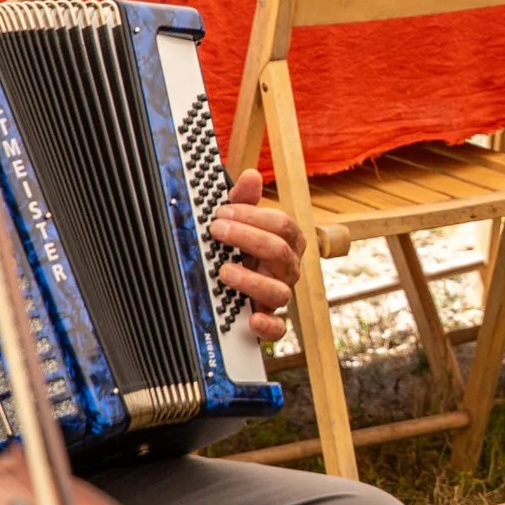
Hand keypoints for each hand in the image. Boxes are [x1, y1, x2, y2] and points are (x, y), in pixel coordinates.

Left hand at [210, 170, 301, 342]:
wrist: (237, 287)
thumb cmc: (243, 250)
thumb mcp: (241, 224)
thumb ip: (246, 202)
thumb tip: (251, 174)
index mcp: (287, 243)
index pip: (283, 225)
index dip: (253, 217)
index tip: (222, 213)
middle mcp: (288, 269)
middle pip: (281, 252)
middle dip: (248, 238)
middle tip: (216, 231)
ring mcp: (279, 294)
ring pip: (280, 291)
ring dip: (252, 281)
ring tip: (225, 271)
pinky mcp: (269, 320)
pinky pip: (278, 329)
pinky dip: (268, 326)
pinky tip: (251, 318)